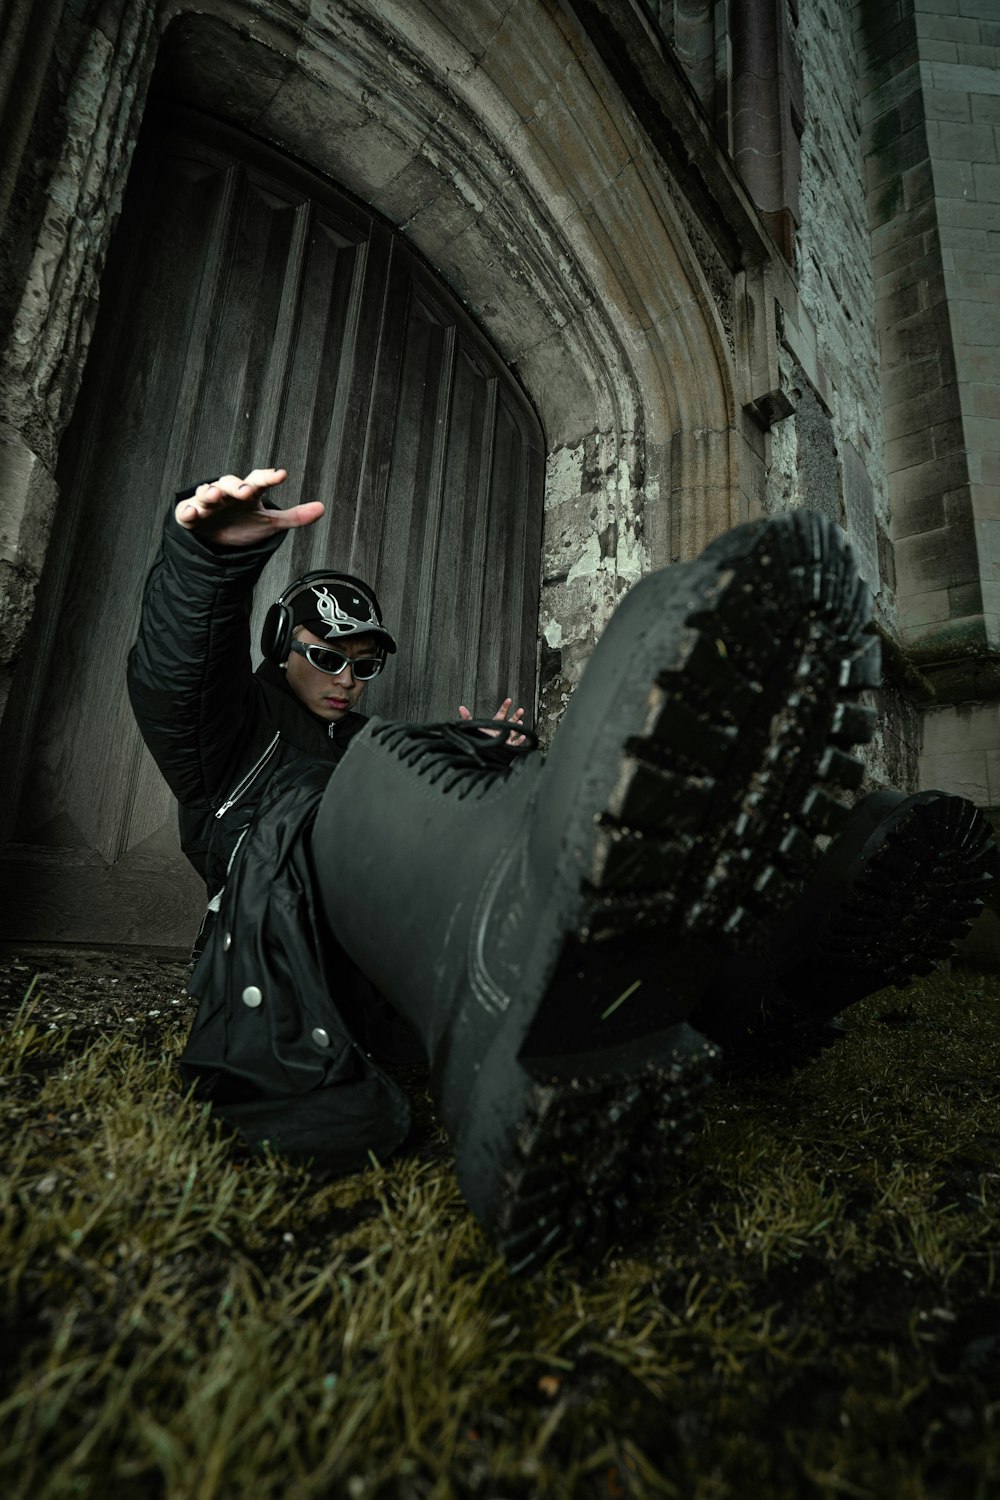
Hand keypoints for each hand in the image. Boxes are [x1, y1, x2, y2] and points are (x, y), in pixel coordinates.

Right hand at [174, 468, 323, 546]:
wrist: (218, 541)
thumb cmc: (243, 524)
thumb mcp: (271, 522)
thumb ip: (295, 516)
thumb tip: (322, 508)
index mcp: (247, 492)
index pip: (259, 480)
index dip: (269, 477)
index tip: (282, 476)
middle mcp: (226, 494)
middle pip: (230, 483)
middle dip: (236, 486)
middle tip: (246, 491)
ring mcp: (207, 504)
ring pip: (206, 493)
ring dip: (209, 493)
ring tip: (215, 496)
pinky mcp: (190, 517)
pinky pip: (186, 512)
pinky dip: (188, 511)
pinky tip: (192, 513)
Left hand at [458, 698, 526, 746]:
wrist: (478, 752)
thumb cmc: (477, 739)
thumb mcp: (472, 727)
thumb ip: (467, 717)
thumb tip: (461, 708)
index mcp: (494, 725)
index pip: (501, 714)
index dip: (505, 707)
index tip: (509, 700)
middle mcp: (501, 731)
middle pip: (510, 722)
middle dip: (516, 716)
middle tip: (521, 710)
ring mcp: (504, 739)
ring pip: (514, 732)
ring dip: (518, 727)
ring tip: (520, 722)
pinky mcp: (506, 748)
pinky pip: (515, 744)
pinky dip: (519, 741)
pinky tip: (522, 736)